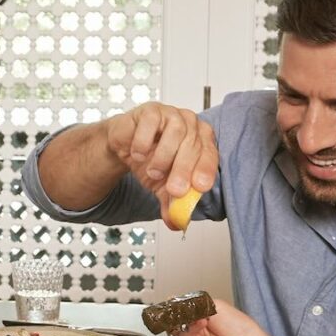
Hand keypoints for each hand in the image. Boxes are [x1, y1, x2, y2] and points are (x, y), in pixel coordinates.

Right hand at [101, 102, 218, 200]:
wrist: (125, 145)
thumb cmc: (150, 159)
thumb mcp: (162, 186)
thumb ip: (172, 204)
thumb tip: (177, 224)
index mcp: (201, 141)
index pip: (210, 154)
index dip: (206, 170)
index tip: (200, 187)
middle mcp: (190, 125)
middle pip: (193, 144)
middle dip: (184, 170)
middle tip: (174, 190)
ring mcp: (171, 114)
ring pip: (175, 132)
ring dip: (164, 157)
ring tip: (153, 172)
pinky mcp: (150, 110)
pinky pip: (151, 123)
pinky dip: (144, 142)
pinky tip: (138, 154)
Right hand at [169, 297, 281, 335]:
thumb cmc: (239, 327)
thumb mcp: (216, 306)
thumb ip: (196, 304)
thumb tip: (179, 303)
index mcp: (202, 313)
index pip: (183, 307)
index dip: (177, 304)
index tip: (174, 300)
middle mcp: (196, 325)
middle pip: (177, 317)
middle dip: (177, 312)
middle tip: (180, 308)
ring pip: (177, 327)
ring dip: (182, 319)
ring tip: (193, 316)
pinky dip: (188, 328)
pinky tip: (199, 324)